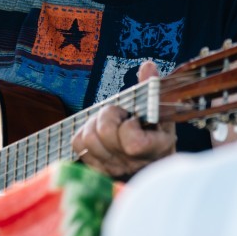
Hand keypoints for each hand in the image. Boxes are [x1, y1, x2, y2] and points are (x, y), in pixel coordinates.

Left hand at [71, 61, 175, 178]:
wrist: (151, 161)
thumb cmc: (155, 133)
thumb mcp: (159, 112)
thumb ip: (150, 90)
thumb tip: (147, 66)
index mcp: (155, 148)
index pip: (132, 142)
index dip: (129, 125)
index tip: (136, 120)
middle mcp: (133, 163)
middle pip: (104, 132)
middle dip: (109, 117)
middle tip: (121, 117)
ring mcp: (113, 169)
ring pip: (88, 138)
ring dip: (95, 124)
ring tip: (109, 124)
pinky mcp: (96, 169)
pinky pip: (77, 143)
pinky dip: (85, 132)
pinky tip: (99, 134)